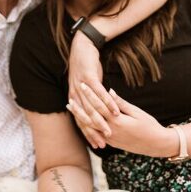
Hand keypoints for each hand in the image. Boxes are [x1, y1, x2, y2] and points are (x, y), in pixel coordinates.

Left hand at [67, 32, 118, 146]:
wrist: (82, 47)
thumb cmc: (87, 66)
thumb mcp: (88, 84)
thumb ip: (89, 97)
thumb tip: (94, 109)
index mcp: (75, 99)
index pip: (82, 121)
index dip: (89, 133)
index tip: (98, 145)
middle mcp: (76, 96)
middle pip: (87, 118)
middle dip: (95, 132)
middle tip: (103, 144)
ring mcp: (83, 87)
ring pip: (92, 108)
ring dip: (101, 121)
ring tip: (110, 131)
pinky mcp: (90, 78)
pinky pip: (100, 93)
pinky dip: (107, 103)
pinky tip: (115, 110)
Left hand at [75, 88, 177, 157]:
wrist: (155, 144)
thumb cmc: (149, 125)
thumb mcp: (137, 112)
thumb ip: (121, 103)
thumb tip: (109, 91)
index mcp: (117, 121)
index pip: (99, 105)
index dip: (90, 95)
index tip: (83, 85)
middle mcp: (111, 131)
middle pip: (91, 117)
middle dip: (80, 107)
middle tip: (70, 98)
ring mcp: (110, 139)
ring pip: (91, 127)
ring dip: (80, 117)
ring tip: (72, 108)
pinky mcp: (112, 143)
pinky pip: (96, 134)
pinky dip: (87, 126)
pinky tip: (82, 120)